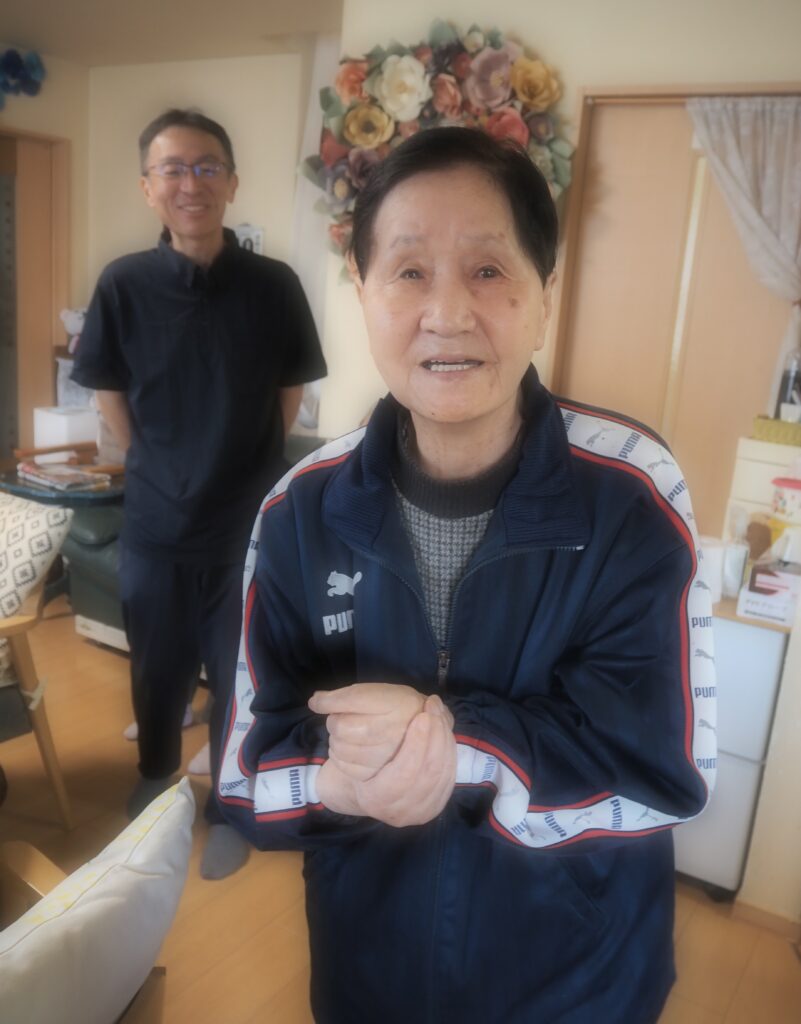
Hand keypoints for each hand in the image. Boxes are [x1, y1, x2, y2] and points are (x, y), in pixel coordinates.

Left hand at [309, 683, 426, 780]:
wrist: (422, 734)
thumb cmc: (394, 707)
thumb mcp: (376, 692)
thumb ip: (345, 695)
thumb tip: (314, 701)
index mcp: (397, 705)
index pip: (350, 702)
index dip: (330, 702)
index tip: (323, 701)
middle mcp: (395, 733)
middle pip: (341, 727)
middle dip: (334, 721)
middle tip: (346, 719)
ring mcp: (387, 757)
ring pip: (339, 747)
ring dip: (336, 739)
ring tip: (351, 734)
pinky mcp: (378, 775)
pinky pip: (343, 765)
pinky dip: (339, 756)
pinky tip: (351, 749)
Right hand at [316, 696, 456, 827]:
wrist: (365, 791)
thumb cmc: (353, 763)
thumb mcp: (344, 744)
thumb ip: (337, 718)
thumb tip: (316, 701)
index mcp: (376, 799)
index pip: (404, 773)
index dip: (417, 743)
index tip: (422, 715)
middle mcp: (400, 812)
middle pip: (429, 771)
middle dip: (437, 735)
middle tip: (434, 706)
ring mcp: (420, 812)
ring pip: (442, 773)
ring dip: (445, 739)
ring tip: (439, 711)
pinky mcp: (435, 806)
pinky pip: (449, 777)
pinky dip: (450, 750)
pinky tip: (445, 728)